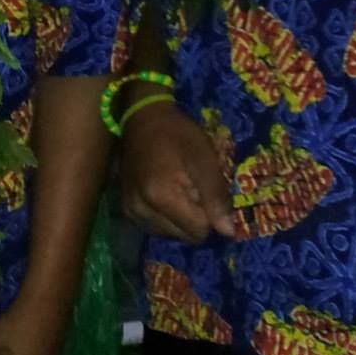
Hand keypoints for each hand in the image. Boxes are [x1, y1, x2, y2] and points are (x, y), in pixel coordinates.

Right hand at [119, 101, 234, 242]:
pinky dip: (166, 216)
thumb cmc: (178, 134)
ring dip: (181, 218)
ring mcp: (131, 211)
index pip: (199, 231)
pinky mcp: (127, 209)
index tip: (203, 187)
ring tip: (178, 187)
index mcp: (161, 196)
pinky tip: (165, 193)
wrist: (143, 118)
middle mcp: (141, 210)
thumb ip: (216, 196)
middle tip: (191, 186)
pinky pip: (156, 228)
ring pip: (171, 235)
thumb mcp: (204, 159)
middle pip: (184, 236)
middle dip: (195, 216)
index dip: (208, 212)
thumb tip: (229, 232)